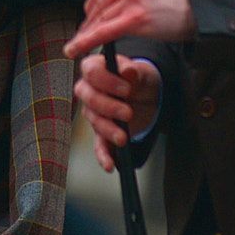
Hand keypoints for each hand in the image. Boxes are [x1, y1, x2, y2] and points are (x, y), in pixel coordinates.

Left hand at [63, 0, 195, 60]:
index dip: (91, 7)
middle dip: (88, 23)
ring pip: (100, 19)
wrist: (202, 5)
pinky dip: (87, 41)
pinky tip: (77, 48)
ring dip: (86, 34)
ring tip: (78, 45)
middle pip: (98, 4)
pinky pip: (104, 31)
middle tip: (81, 35)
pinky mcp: (135, 17)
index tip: (87, 17)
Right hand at [74, 52, 162, 171]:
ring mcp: (93, 113)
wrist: (145, 95)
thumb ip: (134, 72)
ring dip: (109, 131)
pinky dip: (103, 156)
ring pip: (95, 122)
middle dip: (109, 108)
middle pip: (90, 100)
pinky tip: (109, 165)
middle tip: (127, 113)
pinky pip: (98, 145)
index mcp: (95, 69)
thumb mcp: (141, 73)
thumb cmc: (138, 79)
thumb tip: (128, 72)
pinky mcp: (101, 132)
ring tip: (123, 138)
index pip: (91, 72)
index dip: (107, 81)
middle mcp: (88, 91)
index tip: (126, 89)